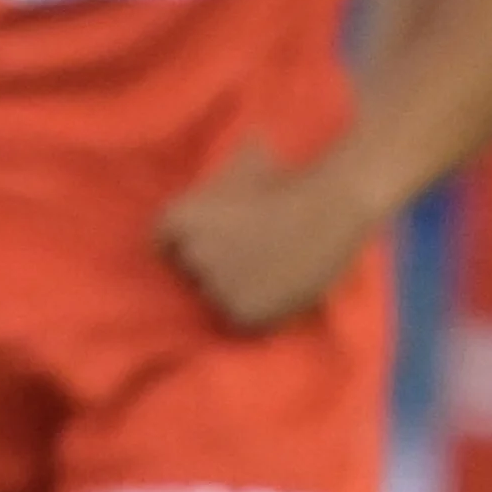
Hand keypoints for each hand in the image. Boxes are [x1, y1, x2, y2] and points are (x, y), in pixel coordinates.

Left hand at [156, 141, 382, 333]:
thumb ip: (212, 187)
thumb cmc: (285, 179)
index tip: (208, 242)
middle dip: (211, 264)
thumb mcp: (232, 172)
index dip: (184, 243)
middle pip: (189, 269)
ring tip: (265, 272)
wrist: (328, 208)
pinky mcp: (241, 314)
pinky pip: (238, 318)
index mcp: (180, 219)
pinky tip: (277, 290)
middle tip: (245, 255)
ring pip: (213, 295)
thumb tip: (205, 189)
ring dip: (232, 287)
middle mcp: (191, 255)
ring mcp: (215, 287)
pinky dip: (255, 309)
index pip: (162, 241)